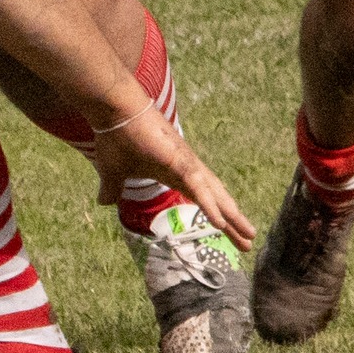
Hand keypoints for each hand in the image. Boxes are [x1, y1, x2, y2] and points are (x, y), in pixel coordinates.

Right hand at [92, 104, 255, 250]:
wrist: (114, 110)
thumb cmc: (117, 138)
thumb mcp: (114, 173)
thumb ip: (113, 188)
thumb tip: (104, 202)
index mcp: (177, 174)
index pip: (203, 200)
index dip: (217, 217)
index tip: (230, 234)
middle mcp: (188, 170)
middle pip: (217, 200)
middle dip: (233, 222)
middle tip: (249, 241)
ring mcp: (186, 164)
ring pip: (215, 195)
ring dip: (231, 216)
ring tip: (247, 235)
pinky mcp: (179, 160)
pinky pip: (198, 187)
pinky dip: (210, 204)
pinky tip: (220, 222)